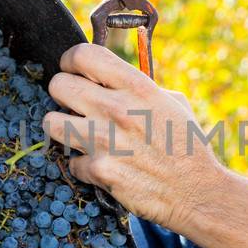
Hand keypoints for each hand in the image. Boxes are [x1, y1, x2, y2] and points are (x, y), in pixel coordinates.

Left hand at [43, 43, 227, 232]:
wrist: (197, 192)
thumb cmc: (188, 146)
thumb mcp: (174, 103)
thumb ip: (141, 88)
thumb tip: (112, 81)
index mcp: (137, 87)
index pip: (82, 55)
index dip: (71, 61)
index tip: (73, 70)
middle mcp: (116, 109)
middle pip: (58, 85)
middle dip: (63, 94)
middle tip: (74, 105)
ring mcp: (104, 141)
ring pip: (51, 122)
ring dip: (61, 128)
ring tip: (78, 134)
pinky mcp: (98, 171)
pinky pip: (70, 161)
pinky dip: (82, 166)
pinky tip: (101, 166)